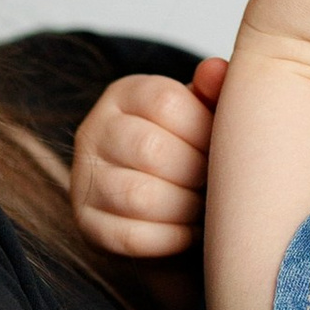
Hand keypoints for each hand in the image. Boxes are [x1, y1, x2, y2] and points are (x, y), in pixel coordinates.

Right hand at [71, 58, 226, 259]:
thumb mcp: (202, 114)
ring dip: (185, 208)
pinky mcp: (88, 223)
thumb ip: (214, 93)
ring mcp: (84, 178)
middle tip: (218, 184)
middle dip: (196, 173)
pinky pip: (131, 237)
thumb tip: (215, 70)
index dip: (203, 130)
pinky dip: (171, 238)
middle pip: (150, 149)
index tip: (224, 148)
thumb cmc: (190, 149)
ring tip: (207, 209)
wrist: (165, 201)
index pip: (165, 102)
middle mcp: (95, 131)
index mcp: (125, 94)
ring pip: (139, 196)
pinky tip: (191, 232)